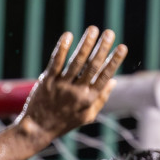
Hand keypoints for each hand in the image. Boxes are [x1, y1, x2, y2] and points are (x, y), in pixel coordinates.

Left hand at [15, 26, 127, 145]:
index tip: (122, 47)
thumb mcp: (86, 116)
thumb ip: (100, 99)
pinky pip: (56, 62)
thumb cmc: (64, 122)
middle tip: (110, 33)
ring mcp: (61, 86)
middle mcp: (76, 92)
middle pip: (92, 66)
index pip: (104, 77)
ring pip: (76, 62)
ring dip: (86, 44)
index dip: (114, 61)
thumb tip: (113, 81)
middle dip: (102, 48)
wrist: (37, 129)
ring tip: (93, 30)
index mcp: (88, 99)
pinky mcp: (47, 81)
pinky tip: (68, 36)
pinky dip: (62, 49)